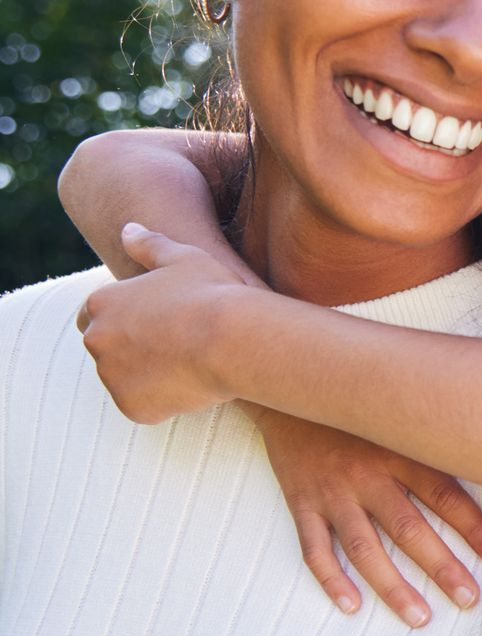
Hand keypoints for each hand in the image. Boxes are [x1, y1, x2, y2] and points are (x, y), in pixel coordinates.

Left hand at [77, 224, 250, 422]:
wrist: (235, 339)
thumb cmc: (213, 292)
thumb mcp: (184, 257)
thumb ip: (150, 244)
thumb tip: (128, 228)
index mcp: (102, 302)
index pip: (93, 315)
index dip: (124, 319)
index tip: (155, 323)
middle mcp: (97, 340)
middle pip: (106, 349)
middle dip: (131, 349)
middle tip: (174, 346)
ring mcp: (112, 377)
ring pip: (126, 379)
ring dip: (148, 375)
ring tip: (190, 364)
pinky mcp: (133, 406)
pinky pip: (144, 406)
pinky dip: (163, 401)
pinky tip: (193, 385)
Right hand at [252, 407, 481, 624]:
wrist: (289, 384)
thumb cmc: (358, 404)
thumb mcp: (399, 412)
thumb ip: (434, 436)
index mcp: (398, 451)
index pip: (444, 495)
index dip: (473, 526)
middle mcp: (367, 475)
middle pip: (409, 529)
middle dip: (442, 567)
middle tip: (468, 598)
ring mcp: (332, 492)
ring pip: (365, 548)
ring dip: (393, 586)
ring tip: (420, 616)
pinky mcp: (301, 502)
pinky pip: (315, 548)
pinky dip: (331, 579)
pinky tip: (350, 605)